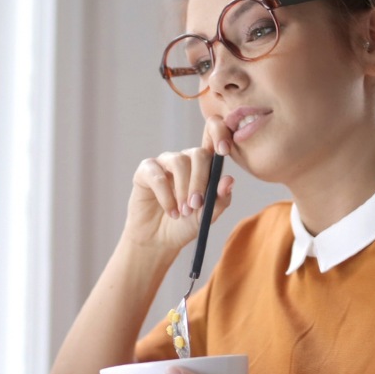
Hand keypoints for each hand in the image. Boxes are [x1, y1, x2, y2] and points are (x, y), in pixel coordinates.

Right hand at [124, 122, 234, 253]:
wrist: (158, 240)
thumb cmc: (185, 225)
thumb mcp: (207, 216)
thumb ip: (220, 199)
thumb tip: (229, 180)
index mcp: (204, 166)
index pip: (213, 138)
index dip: (220, 133)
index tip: (225, 149)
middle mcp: (184, 159)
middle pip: (198, 154)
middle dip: (200, 180)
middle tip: (197, 204)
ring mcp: (164, 163)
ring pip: (179, 162)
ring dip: (183, 189)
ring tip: (184, 212)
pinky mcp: (145, 171)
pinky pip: (157, 176)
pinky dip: (166, 196)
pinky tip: (171, 212)